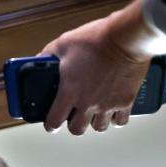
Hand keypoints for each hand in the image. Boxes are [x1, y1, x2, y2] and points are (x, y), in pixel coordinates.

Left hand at [40, 0, 165, 134]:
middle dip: (73, 124)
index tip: (52, 123)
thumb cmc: (96, 39)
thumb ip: (49, 55)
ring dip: (94, 121)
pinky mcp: (125, 101)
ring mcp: (107, 104)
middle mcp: (88, 102)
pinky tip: (112, 110)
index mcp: (70, 92)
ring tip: (94, 112)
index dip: (51, 124)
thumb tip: (39, 60)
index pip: (54, 120)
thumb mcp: (63, 43)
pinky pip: (119, 121)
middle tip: (74, 116)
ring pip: (99, 127)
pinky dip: (115, 118)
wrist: (125, 37)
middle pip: (77, 129)